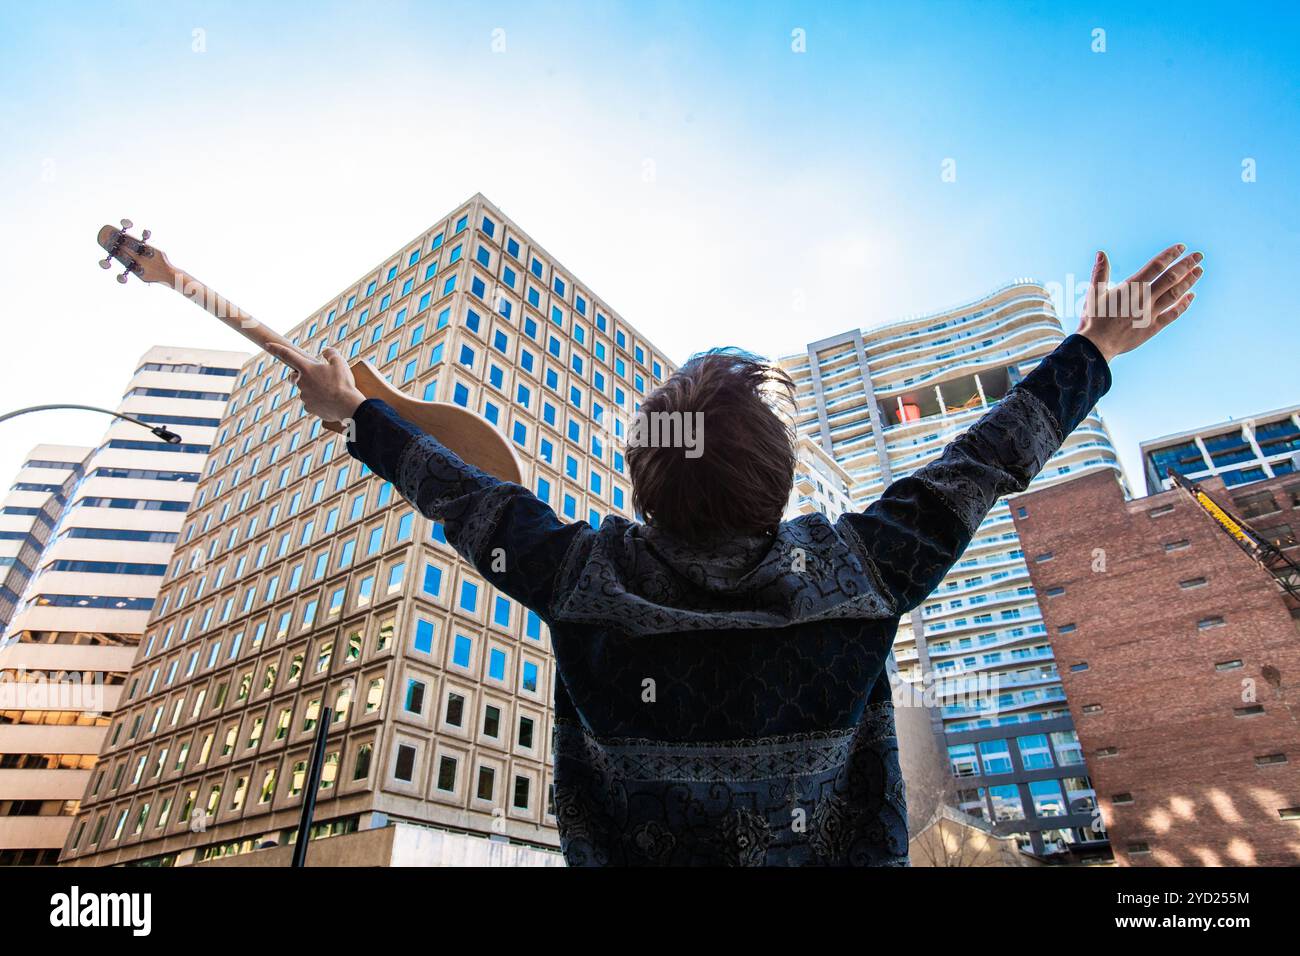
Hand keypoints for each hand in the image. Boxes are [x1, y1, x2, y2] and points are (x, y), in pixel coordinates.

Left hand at [265, 343, 365, 423]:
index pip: (288, 355)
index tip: (267, 345)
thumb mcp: (340, 362)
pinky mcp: (309, 407)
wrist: (348, 406)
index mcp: (307, 369)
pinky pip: (310, 402)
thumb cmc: (344, 383)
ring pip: (304, 390)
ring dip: (313, 389)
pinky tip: (329, 401)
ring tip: (330, 391)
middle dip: (299, 376)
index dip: (276, 348)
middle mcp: (302, 382)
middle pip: (293, 377)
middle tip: (315, 377)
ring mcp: (304, 396)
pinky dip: (317, 401)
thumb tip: (325, 350)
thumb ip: (330, 353)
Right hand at [1077, 243, 1204, 361]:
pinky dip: (1184, 304)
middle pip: (1171, 278)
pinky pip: (1173, 314)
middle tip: (1199, 256)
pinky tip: (1191, 296)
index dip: (1170, 255)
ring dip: (1189, 281)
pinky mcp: (1153, 327)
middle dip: (1186, 265)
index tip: (1181, 247)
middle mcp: (1144, 299)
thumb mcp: (1094, 293)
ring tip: (1199, 271)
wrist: (1096, 346)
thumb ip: (1100, 272)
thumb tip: (1101, 253)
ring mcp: (1151, 313)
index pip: (1156, 266)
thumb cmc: (1093, 318)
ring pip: (1175, 294)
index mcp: (1131, 288)